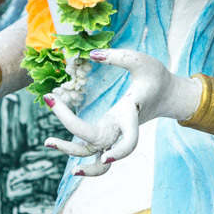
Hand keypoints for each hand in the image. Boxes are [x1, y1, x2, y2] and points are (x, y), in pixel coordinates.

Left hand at [40, 47, 182, 176]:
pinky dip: (79, 155)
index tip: (105, 156)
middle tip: (47, 138)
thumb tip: (92, 55)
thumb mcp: (141, 61)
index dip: (120, 152)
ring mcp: (115, 134)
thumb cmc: (156, 77)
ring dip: (73, 154)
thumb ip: (118, 56)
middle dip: (72, 146)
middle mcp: (121, 129)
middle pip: (97, 146)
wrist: (166, 95)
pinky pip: (94, 152)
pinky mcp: (110, 134)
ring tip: (47, 141)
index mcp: (130, 114)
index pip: (129, 140)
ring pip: (96, 159)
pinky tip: (59, 144)